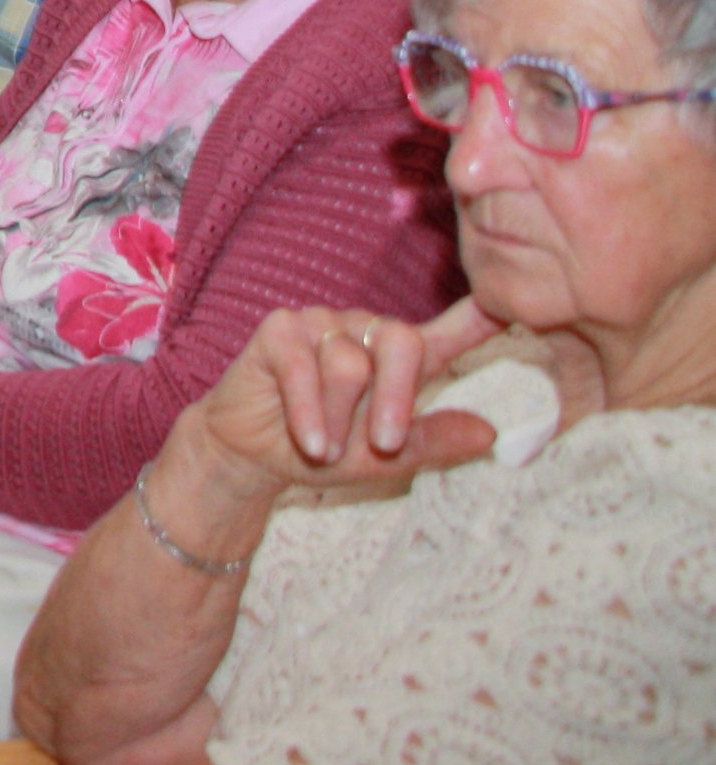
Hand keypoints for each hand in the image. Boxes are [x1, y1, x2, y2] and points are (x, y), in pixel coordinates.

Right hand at [187, 299, 505, 499]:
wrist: (253, 456)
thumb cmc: (323, 450)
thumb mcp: (387, 458)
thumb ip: (435, 441)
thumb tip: (490, 433)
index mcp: (398, 357)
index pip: (449, 330)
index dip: (481, 317)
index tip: (511, 306)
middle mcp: (364, 330)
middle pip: (402, 342)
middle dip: (396, 400)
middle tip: (383, 447)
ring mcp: (321, 324)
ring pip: (350, 365)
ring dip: (339, 420)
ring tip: (325, 447)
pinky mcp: (279, 329)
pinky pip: (304, 368)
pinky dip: (310, 414)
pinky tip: (310, 441)